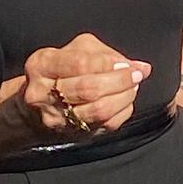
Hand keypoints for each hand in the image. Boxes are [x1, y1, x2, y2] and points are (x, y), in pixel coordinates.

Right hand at [22, 32, 151, 134]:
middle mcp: (42, 93)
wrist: (42, 101)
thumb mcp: (79, 49)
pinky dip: (122, 111)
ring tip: (133, 86)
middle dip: (119, 81)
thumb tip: (140, 66)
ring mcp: (55, 118)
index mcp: (42, 64)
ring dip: (123, 97)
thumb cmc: (64, 68)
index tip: (126, 63)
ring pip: (97, 110)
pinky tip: (125, 100)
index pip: (79, 64)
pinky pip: (104, 125)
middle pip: (88, 89)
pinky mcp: (70, 134)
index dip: (107, 64)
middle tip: (137, 74)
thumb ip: (107, 54)